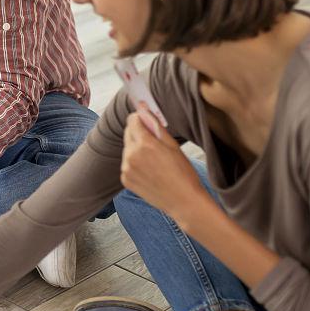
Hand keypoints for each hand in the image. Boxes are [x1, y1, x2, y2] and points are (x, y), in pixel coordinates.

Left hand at [120, 103, 208, 219]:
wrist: (184, 202)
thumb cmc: (183, 173)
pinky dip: (134, 164)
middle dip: (139, 133)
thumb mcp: (173, 145)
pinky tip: (150, 171)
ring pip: (127, 148)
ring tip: (155, 161)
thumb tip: (144, 108)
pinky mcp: (125, 180)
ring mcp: (126, 169)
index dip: (141, 119)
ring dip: (136, 149)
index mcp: (145, 144)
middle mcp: (131, 155)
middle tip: (156, 145)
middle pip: (128, 133)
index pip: (132, 120)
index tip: (149, 122)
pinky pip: (127, 164)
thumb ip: (156, 125)